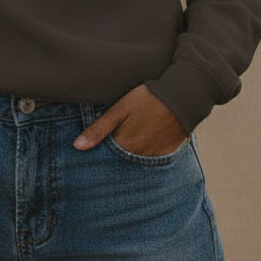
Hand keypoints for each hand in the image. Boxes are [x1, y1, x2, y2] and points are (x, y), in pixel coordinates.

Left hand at [73, 84, 187, 155]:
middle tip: (110, 153)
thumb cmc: (148, 98)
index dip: (98, 157)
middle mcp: (140, 156)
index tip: (90, 158)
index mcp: (125, 146)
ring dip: (130, 160)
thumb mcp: (119, 109)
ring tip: (127, 148)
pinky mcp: (168, 152)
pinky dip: (146, 157)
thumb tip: (77, 147)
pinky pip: (154, 162)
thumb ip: (99, 129)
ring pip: (137, 164)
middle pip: (121, 164)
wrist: (182, 96)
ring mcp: (156, 156)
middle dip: (113, 162)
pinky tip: (144, 145)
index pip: (106, 160)